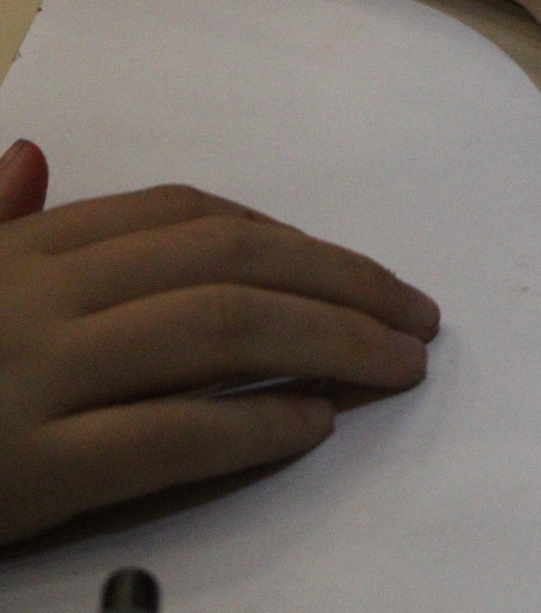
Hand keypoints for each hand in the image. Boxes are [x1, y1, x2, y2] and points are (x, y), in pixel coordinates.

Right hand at [0, 143, 437, 544]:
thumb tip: (28, 154)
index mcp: (25, 252)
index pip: (184, 217)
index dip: (285, 235)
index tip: (351, 266)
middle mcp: (39, 298)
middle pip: (225, 262)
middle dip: (339, 279)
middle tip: (416, 312)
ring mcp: (35, 379)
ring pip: (217, 333)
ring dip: (329, 340)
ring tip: (398, 361)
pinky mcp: (27, 472)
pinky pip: (166, 436)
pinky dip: (251, 425)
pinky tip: (313, 424)